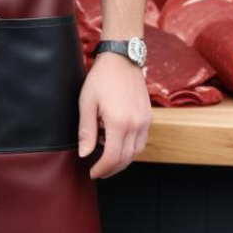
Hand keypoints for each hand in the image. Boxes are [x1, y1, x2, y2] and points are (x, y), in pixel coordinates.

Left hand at [78, 51, 150, 179]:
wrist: (121, 59)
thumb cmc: (101, 78)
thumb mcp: (87, 102)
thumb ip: (86, 130)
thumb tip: (84, 154)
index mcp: (119, 123)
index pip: (112, 158)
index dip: (101, 169)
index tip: (92, 173)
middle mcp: (136, 125)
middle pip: (126, 159)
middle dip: (111, 169)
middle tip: (98, 170)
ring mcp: (145, 121)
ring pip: (136, 152)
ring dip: (121, 160)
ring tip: (106, 157)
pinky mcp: (148, 117)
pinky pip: (141, 141)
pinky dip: (130, 148)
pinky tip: (117, 142)